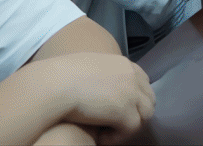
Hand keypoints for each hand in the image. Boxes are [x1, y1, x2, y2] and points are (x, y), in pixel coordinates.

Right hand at [23, 53, 154, 135]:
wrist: (54, 84)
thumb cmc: (60, 76)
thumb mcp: (87, 68)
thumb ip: (100, 74)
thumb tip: (96, 85)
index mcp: (123, 64)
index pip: (142, 81)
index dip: (133, 97)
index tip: (118, 109)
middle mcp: (132, 76)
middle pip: (148, 98)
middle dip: (136, 112)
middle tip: (115, 124)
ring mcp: (132, 93)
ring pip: (145, 115)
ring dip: (128, 126)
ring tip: (107, 132)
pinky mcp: (125, 111)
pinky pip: (131, 129)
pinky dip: (117, 136)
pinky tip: (100, 138)